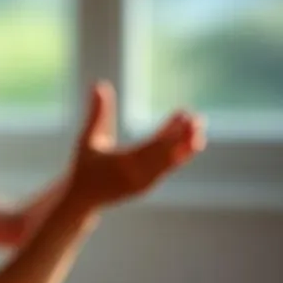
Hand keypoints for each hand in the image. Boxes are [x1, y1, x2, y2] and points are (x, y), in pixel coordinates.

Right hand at [67, 82, 204, 210]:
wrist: (83, 198)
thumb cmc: (83, 165)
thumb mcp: (87, 138)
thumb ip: (96, 113)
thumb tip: (99, 84)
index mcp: (123, 164)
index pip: (154, 145)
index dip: (172, 130)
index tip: (184, 114)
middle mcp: (138, 175)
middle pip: (167, 154)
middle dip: (184, 136)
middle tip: (198, 118)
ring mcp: (145, 183)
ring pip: (170, 162)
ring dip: (186, 145)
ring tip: (198, 126)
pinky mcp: (149, 185)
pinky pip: (167, 167)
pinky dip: (179, 154)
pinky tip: (189, 139)